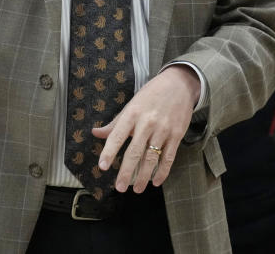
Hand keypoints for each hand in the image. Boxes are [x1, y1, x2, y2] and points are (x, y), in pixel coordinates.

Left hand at [92, 65, 199, 193]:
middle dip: (126, 172)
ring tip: (137, 189)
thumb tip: (96, 133)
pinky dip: (162, 172)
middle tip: (119, 187)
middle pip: (135, 152)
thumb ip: (115, 123)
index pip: (117, 136)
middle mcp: (147, 122)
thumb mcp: (131, 104)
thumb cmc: (151, 94)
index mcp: (132, 113)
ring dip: (143, 176)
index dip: (109, 152)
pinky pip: (169, 157)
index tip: (102, 166)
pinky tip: (156, 181)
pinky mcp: (177, 135)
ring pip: (152, 158)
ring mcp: (163, 130)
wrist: (179, 84)